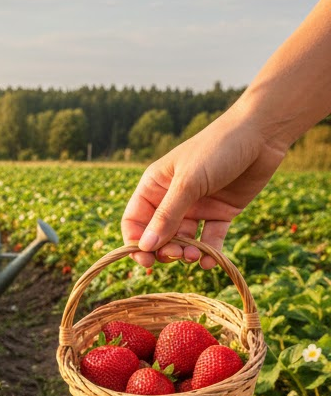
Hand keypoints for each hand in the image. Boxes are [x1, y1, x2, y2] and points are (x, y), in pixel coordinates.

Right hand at [121, 111, 285, 268]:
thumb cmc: (217, 149)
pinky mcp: (220, 213)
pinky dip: (209, 252)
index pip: (134, 220)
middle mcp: (172, 199)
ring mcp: (197, 207)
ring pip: (183, 240)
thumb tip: (144, 247)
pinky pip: (210, 238)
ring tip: (194, 256)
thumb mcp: (188, 183)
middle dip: (163, 249)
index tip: (145, 258)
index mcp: (154, 186)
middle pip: (158, 235)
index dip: (135, 241)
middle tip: (174, 257)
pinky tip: (210, 261)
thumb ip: (167, 216)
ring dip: (186, 252)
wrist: (261, 134)